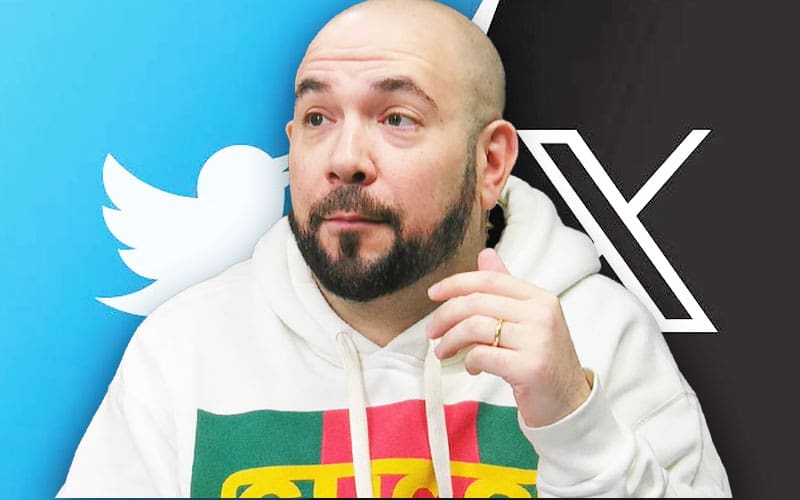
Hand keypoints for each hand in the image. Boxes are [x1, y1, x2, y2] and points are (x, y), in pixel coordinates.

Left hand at [426, 248, 590, 427]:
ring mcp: (538, 341)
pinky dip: (469, 361)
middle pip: (477, 302)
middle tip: (432, 332)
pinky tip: (472, 367)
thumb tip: (485, 255)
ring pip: (475, 327)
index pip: (490, 280)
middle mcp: (541, 315)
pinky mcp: (530, 367)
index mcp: (540, 298)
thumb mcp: (528, 319)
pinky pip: (483, 355)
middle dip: (445, 316)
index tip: (433, 293)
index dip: (456, 284)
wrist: (568, 403)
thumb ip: (506, 288)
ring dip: (451, 340)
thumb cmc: (543, 361)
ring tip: (444, 351)